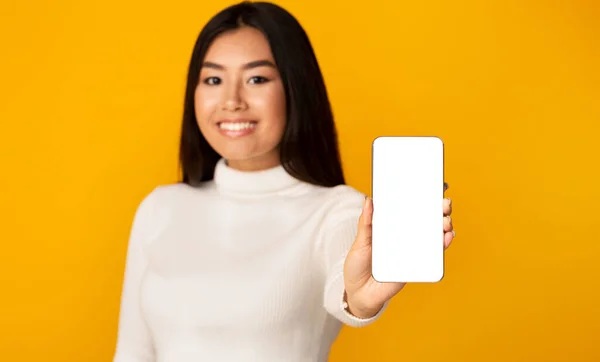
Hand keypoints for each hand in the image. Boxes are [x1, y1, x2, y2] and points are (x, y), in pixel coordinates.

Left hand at [342, 183, 454, 318]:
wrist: (357, 294)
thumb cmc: (358, 265)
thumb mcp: (360, 242)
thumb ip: (366, 223)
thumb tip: (369, 200)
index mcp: (392, 229)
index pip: (411, 211)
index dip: (425, 200)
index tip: (436, 188)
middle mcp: (405, 239)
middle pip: (427, 222)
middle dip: (440, 211)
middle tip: (444, 204)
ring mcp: (412, 252)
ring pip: (434, 237)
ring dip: (444, 226)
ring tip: (446, 221)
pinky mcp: (415, 267)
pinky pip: (432, 256)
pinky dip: (442, 246)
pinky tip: (446, 237)